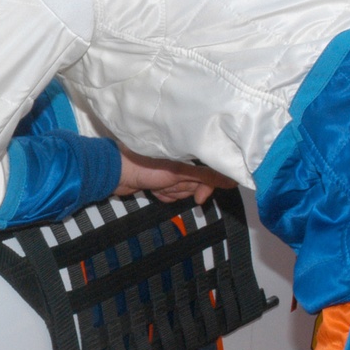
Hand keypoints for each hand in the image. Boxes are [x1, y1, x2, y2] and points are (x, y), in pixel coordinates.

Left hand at [114, 146, 235, 204]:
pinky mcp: (160, 180)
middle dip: (181, 189)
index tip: (199, 199)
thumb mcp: (180, 172)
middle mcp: (182, 159)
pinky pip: (170, 194)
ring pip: (183, 191)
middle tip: (166, 184)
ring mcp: (170, 171)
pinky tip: (151, 189)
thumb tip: (234, 180)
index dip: (205, 188)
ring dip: (170, 192)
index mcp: (188, 150)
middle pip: (196, 185)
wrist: (115, 173)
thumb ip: (207, 176)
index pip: (210, 173)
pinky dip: (162, 195)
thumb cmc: (146, 167)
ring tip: (156, 184)